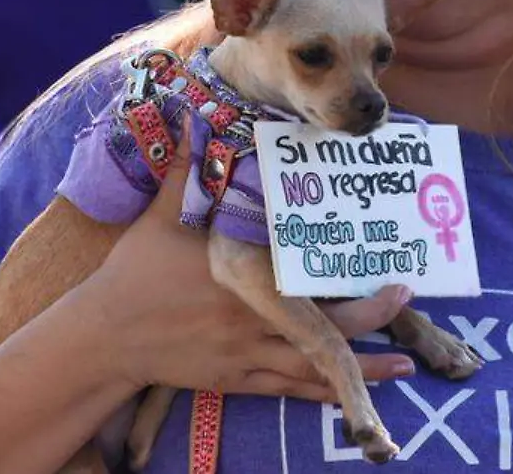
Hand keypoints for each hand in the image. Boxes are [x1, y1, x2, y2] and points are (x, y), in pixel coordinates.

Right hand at [96, 117, 416, 402]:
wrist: (105, 337)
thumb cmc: (136, 274)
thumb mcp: (163, 216)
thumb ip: (190, 167)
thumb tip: (196, 116)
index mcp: (242, 277)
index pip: (307, 276)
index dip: (351, 275)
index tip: (388, 264)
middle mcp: (252, 319)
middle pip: (326, 325)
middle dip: (372, 316)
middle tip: (407, 297)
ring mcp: (246, 354)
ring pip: (315, 366)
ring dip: (363, 368)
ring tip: (405, 363)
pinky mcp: (235, 380)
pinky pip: (287, 389)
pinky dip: (321, 394)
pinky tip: (350, 397)